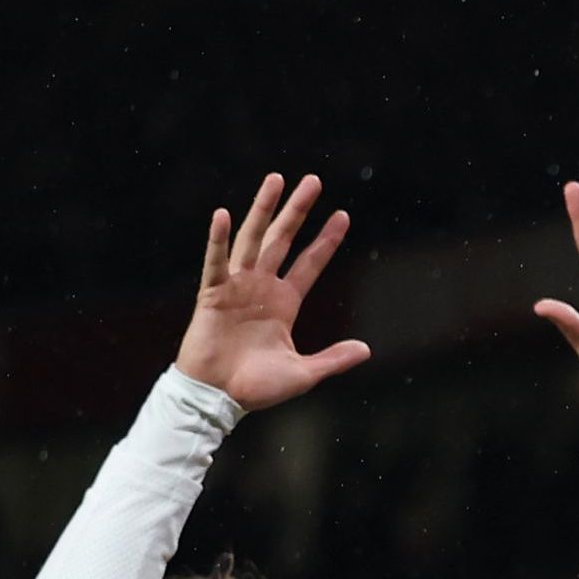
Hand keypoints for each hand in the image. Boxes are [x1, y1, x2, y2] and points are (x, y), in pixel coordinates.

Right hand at [174, 174, 370, 412]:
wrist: (219, 398)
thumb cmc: (257, 388)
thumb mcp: (304, 373)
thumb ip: (333, 359)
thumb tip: (366, 350)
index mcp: (284, 303)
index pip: (310, 263)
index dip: (326, 241)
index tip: (343, 215)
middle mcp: (262, 288)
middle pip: (283, 240)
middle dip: (298, 211)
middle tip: (313, 180)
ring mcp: (237, 287)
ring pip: (253, 240)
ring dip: (263, 209)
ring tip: (275, 180)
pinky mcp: (212, 294)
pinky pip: (216, 262)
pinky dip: (219, 239)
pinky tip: (224, 215)